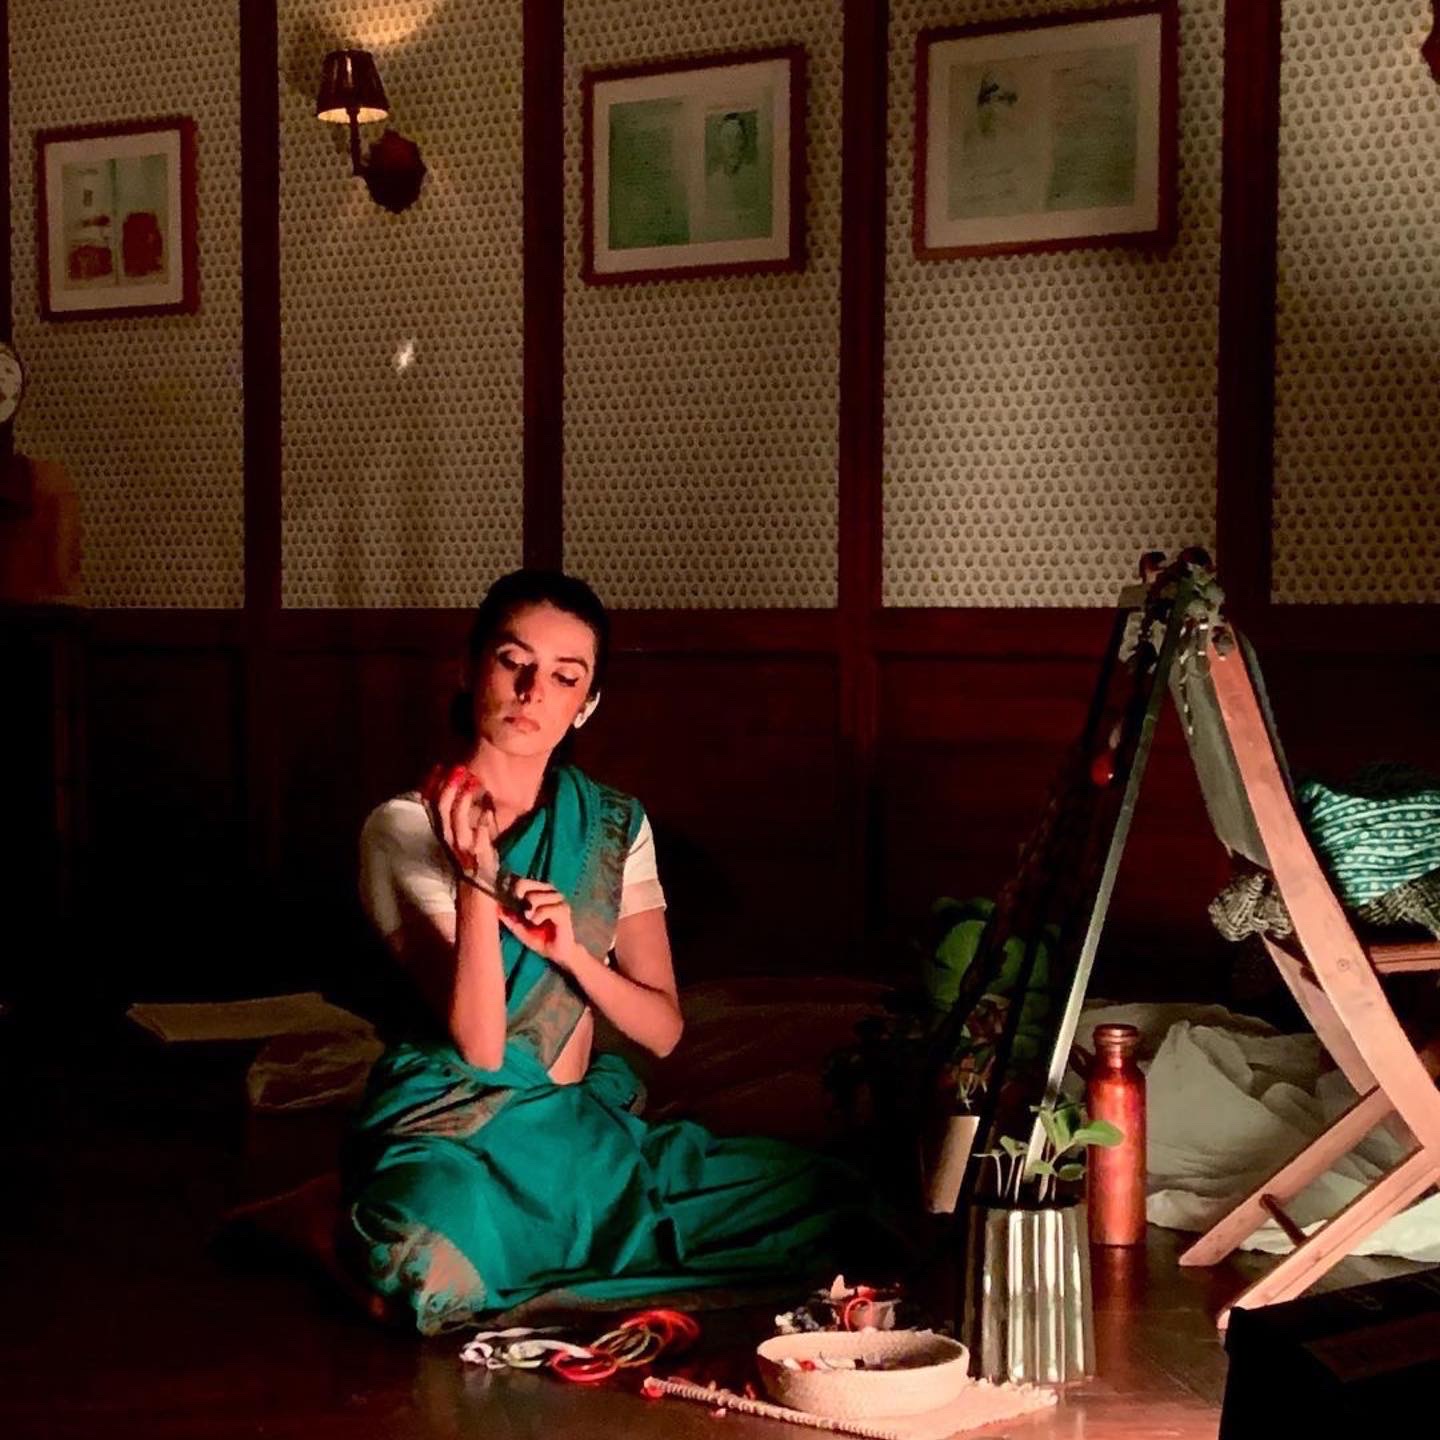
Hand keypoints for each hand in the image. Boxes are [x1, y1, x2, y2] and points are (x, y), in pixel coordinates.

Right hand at [422, 763, 498, 882]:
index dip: (434, 785)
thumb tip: (469, 788)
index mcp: (446, 832)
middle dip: (450, 787)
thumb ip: (467, 815)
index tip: (439, 767)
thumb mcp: (468, 835)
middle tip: (459, 768)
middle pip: (443, 809)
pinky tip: (488, 811)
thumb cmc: (478, 861)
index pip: (433, 805)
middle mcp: (450, 839)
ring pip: (458, 820)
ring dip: (465, 800)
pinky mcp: (478, 855)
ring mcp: (463, 848)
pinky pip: (479, 837)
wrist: (481, 891)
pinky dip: (482, 824)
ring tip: (474, 783)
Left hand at [498, 879, 580, 965]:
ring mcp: (557, 898)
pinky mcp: (564, 909)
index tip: (506, 901)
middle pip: (524, 883)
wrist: (557, 952)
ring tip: (531, 920)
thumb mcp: (517, 926)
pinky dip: (538, 916)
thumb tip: (494, 904)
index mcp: (536, 890)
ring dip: (529, 911)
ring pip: (534, 897)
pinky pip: (546, 909)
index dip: (508, 887)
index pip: (518, 879)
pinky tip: (537, 922)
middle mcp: (547, 890)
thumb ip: (507, 914)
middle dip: (517, 897)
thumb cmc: (538, 936)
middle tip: (520, 912)